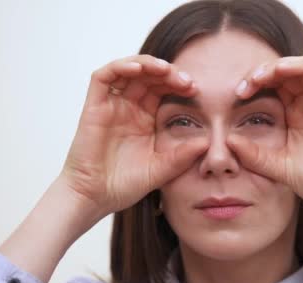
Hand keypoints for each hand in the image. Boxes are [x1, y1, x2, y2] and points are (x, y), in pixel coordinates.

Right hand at [60, 55, 208, 216]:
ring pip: (128, 70)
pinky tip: (138, 69)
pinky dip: (120, 67)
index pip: (163, 90)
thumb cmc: (124, 186)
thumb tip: (208, 142)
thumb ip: (183, 156)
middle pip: (149, 77)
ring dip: (147, 64)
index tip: (195, 90)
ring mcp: (111, 106)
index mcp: (145, 119)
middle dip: (169, 73)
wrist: (94, 198)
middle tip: (185, 81)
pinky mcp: (94, 106)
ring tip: (165, 70)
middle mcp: (128, 108)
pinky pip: (103, 77)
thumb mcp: (161, 170)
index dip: (178, 85)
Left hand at [227, 56, 302, 212]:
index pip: (274, 86)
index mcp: (295, 114)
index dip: (254, 84)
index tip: (237, 95)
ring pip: (300, 67)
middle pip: (284, 73)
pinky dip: (299, 66)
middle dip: (261, 74)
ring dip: (278, 66)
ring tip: (259, 76)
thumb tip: (227, 140)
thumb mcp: (275, 165)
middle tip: (244, 87)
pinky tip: (280, 70)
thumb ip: (253, 154)